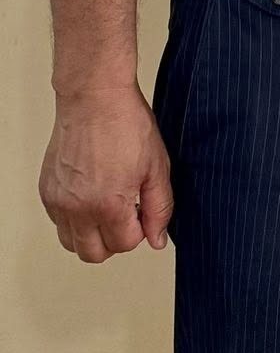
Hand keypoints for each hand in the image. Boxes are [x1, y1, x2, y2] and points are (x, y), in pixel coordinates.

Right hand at [41, 86, 172, 261]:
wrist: (94, 99)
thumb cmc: (127, 125)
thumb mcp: (157, 166)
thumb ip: (160, 208)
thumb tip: (157, 239)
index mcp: (107, 204)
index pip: (125, 245)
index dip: (141, 230)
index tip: (143, 210)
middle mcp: (76, 209)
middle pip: (93, 254)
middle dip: (115, 241)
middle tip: (128, 214)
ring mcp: (57, 202)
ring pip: (72, 243)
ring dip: (92, 234)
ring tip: (109, 205)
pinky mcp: (46, 192)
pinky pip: (58, 223)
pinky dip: (75, 219)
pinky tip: (93, 195)